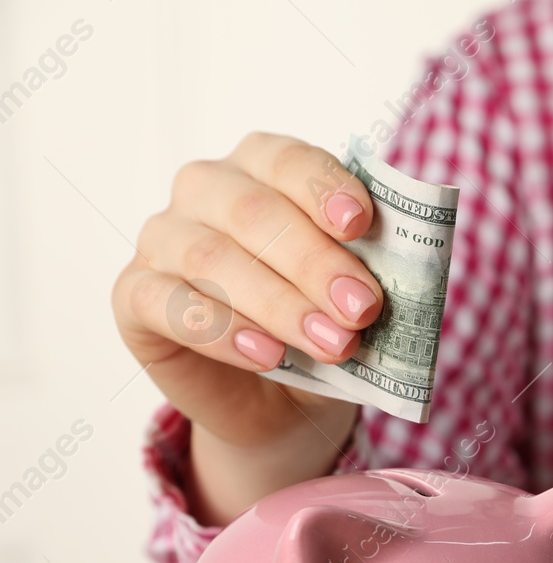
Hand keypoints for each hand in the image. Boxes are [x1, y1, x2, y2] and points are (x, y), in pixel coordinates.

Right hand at [112, 132, 382, 522]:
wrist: (282, 402)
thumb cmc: (325, 326)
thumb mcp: (358, 296)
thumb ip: (375, 270)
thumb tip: (409, 268)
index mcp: (264, 168)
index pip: (288, 160)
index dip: (323, 188)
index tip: (360, 224)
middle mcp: (206, 190)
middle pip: (253, 211)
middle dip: (315, 262)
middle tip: (362, 309)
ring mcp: (162, 239)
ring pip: (211, 257)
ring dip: (279, 304)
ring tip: (333, 345)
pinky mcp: (135, 296)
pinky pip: (168, 304)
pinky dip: (221, 331)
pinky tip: (266, 357)